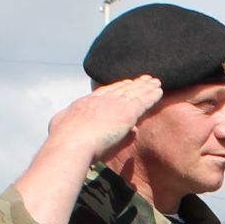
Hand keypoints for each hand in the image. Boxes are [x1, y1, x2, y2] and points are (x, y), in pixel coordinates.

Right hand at [46, 77, 163, 162]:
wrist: (70, 144)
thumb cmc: (65, 144)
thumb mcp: (67, 131)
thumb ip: (84, 129)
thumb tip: (90, 131)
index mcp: (84, 104)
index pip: (103, 93)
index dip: (116, 88)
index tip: (125, 83)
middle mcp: (99, 101)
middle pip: (120, 89)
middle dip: (133, 84)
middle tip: (144, 79)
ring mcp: (112, 105)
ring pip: (133, 93)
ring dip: (145, 87)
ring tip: (155, 81)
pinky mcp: (126, 114)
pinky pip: (142, 102)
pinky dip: (151, 96)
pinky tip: (159, 91)